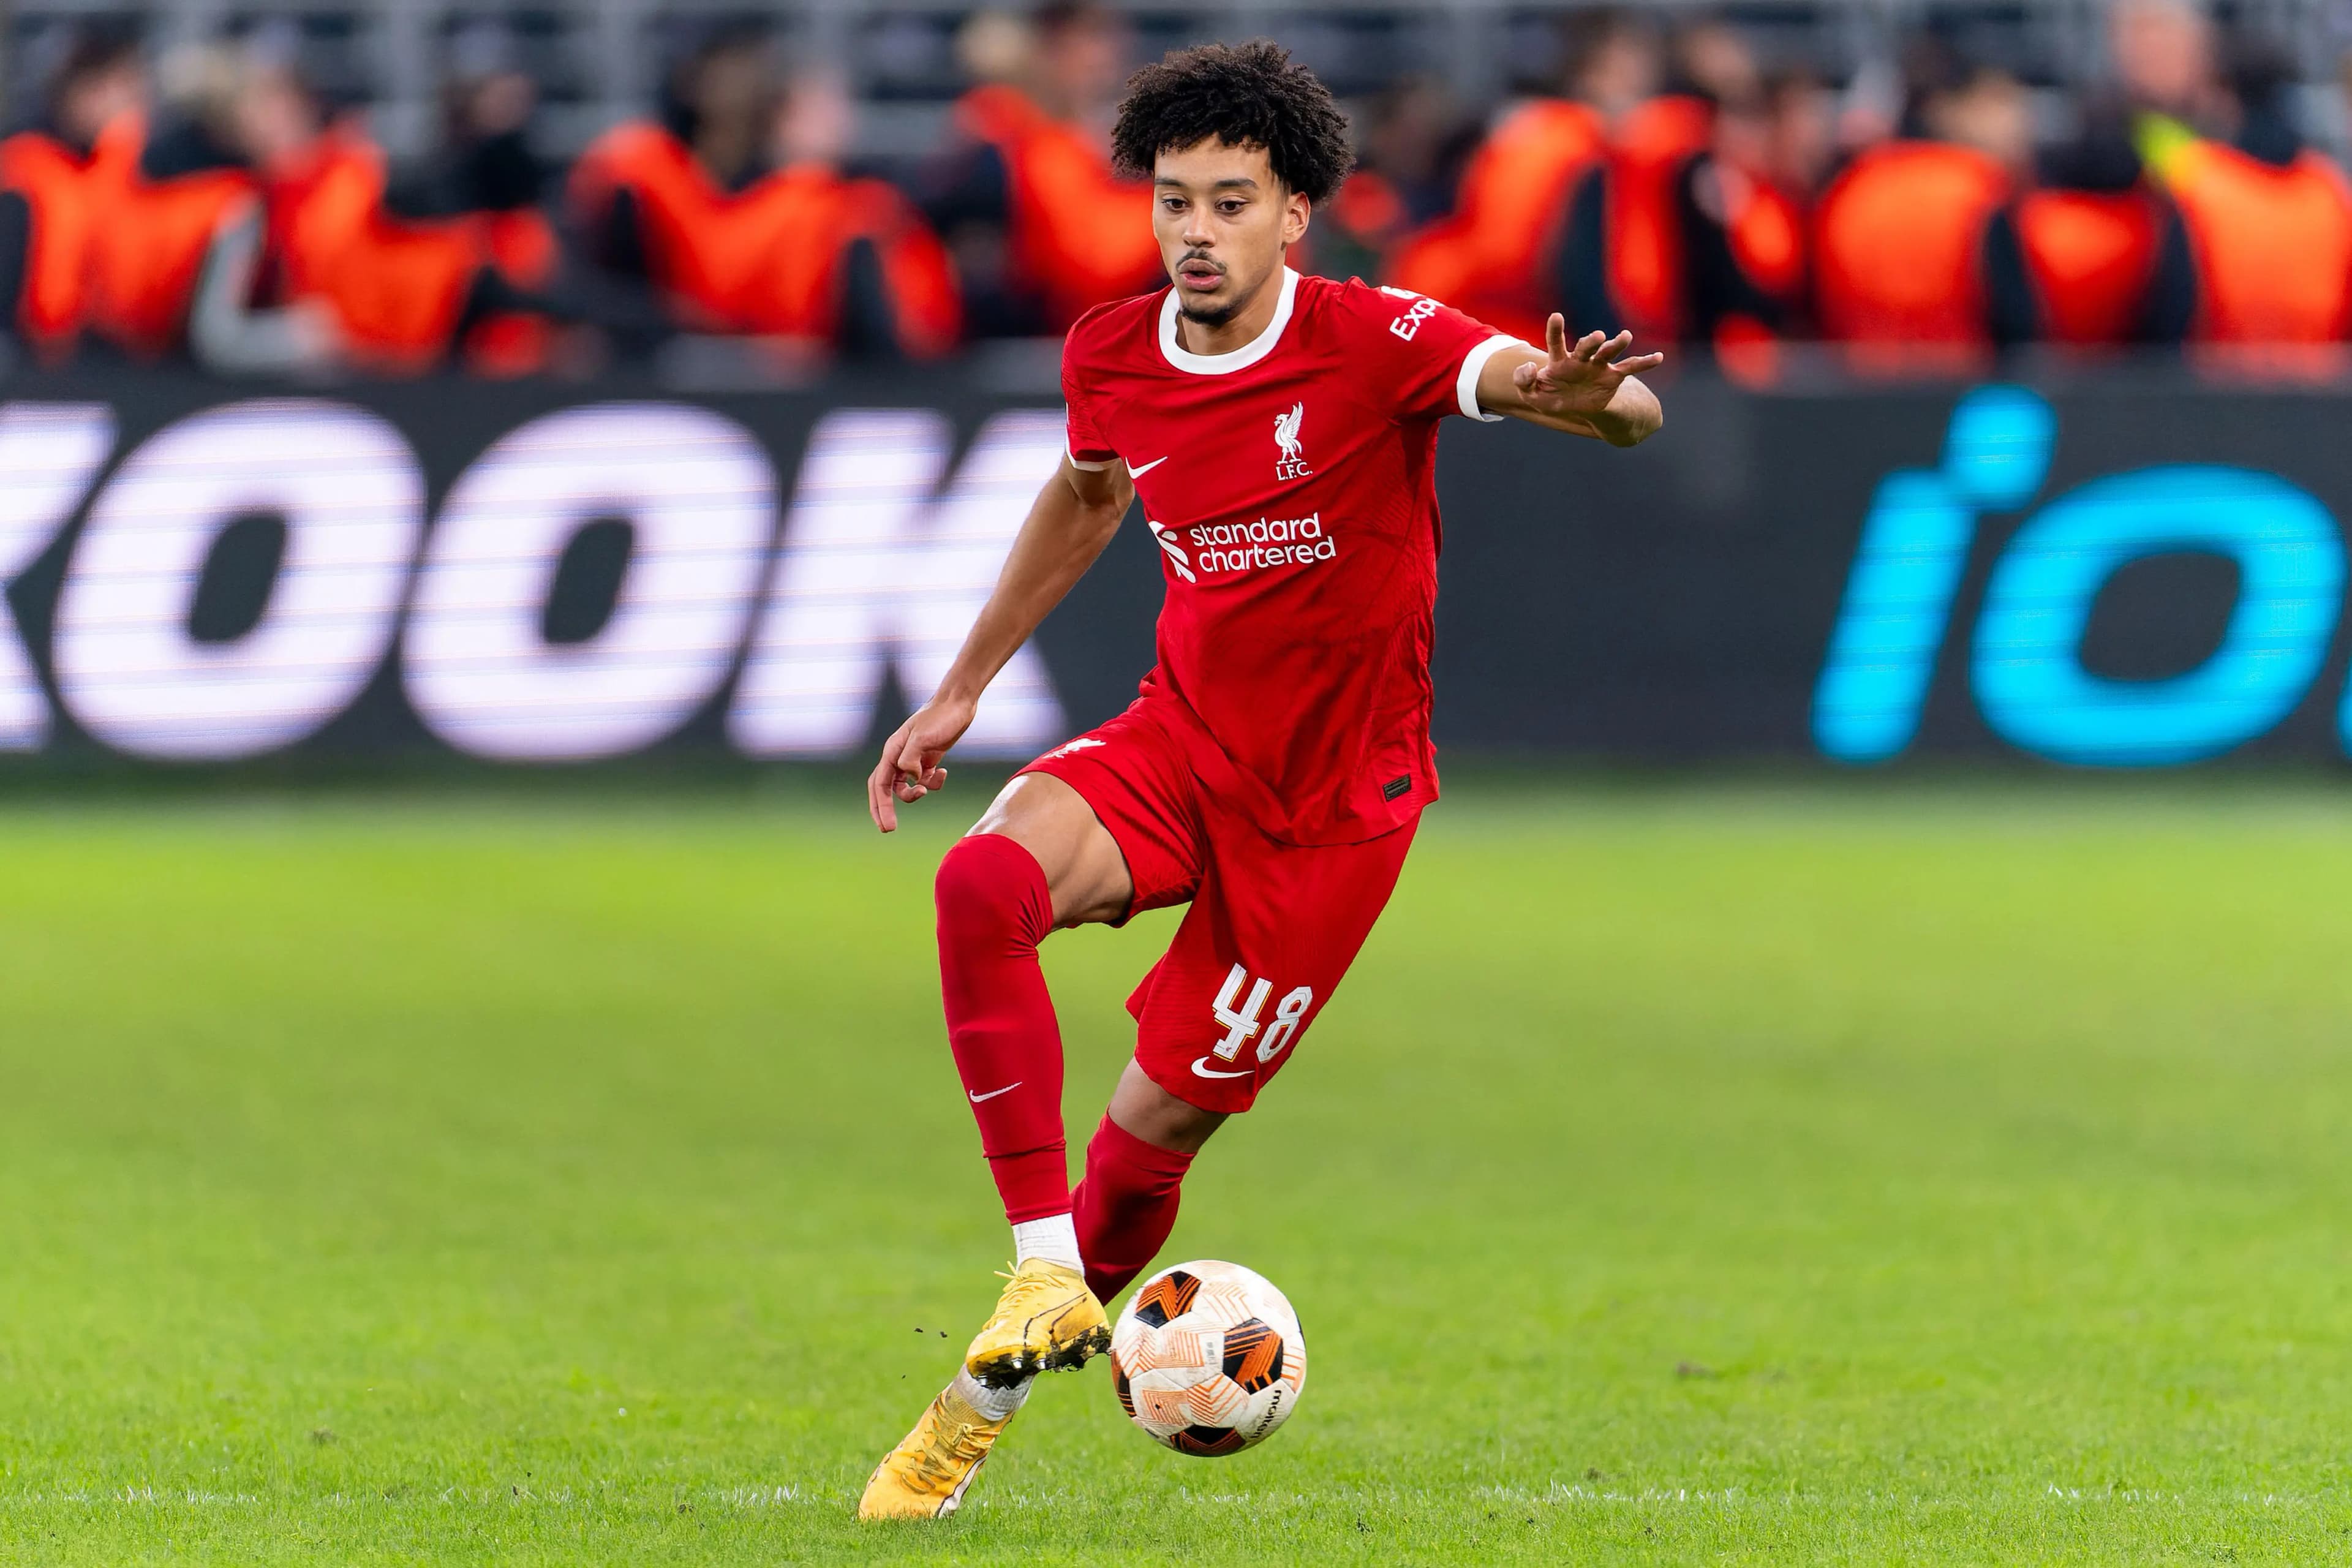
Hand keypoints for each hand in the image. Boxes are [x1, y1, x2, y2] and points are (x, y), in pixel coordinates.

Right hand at [867, 692, 976, 832]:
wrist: (958, 703)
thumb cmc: (940, 717)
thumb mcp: (923, 737)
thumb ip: (911, 758)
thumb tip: (909, 777)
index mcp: (892, 751)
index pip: (880, 784)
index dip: (880, 807)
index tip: (887, 827)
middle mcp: (898, 755)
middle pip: (885, 788)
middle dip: (886, 808)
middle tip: (889, 829)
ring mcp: (913, 758)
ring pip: (906, 786)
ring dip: (917, 792)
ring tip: (928, 788)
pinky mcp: (928, 758)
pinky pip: (925, 779)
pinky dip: (934, 782)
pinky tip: (944, 772)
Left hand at [1512, 315, 1664, 419]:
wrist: (1574, 410)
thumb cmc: (1551, 397)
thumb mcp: (1532, 396)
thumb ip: (1524, 381)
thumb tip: (1531, 366)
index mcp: (1559, 361)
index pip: (1556, 343)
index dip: (1556, 330)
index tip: (1556, 316)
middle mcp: (1580, 359)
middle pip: (1586, 346)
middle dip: (1591, 341)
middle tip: (1596, 336)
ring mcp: (1598, 366)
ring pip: (1609, 351)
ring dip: (1617, 343)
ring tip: (1626, 336)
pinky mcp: (1613, 376)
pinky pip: (1631, 367)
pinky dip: (1645, 362)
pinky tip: (1658, 357)